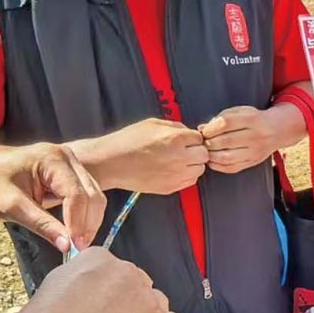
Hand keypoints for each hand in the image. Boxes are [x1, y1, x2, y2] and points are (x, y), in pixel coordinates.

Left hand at [0, 143, 104, 252]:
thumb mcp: (12, 207)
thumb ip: (42, 225)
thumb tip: (67, 246)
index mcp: (51, 159)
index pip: (75, 194)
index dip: (78, 222)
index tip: (75, 246)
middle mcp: (66, 156)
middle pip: (91, 194)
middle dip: (88, 223)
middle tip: (79, 248)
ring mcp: (71, 162)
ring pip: (94, 195)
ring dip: (90, 220)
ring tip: (78, 242)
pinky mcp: (71, 172)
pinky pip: (88, 195)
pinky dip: (86, 214)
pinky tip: (76, 230)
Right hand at [8, 247, 190, 312]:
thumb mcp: (56, 282)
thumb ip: (77, 277)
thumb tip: (82, 284)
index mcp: (101, 258)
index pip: (115, 269)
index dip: (112, 288)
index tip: (107, 301)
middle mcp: (127, 271)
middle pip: (139, 283)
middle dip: (131, 299)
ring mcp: (145, 296)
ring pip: (156, 302)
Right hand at [86, 118, 207, 194]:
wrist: (110, 163)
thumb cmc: (127, 141)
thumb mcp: (152, 124)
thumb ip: (174, 126)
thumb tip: (188, 132)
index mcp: (175, 139)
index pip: (199, 138)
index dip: (192, 138)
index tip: (185, 139)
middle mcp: (179, 157)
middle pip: (204, 155)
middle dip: (196, 151)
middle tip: (183, 149)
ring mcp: (176, 175)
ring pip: (199, 170)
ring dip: (192, 164)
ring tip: (176, 160)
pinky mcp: (170, 188)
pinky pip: (189, 182)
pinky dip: (185, 176)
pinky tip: (172, 170)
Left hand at [202, 106, 294, 174]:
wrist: (278, 130)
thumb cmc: (255, 119)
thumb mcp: (241, 111)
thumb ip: (221, 118)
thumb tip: (202, 129)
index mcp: (252, 119)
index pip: (226, 124)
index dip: (210, 128)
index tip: (204, 131)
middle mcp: (255, 136)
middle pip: (225, 141)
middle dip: (209, 142)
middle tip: (203, 142)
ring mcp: (255, 151)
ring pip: (227, 157)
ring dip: (211, 155)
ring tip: (207, 151)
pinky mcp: (253, 162)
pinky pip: (232, 168)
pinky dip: (218, 165)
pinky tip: (213, 160)